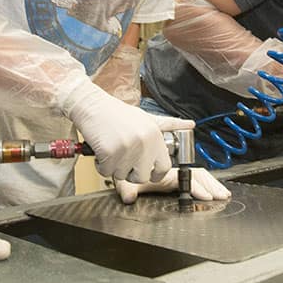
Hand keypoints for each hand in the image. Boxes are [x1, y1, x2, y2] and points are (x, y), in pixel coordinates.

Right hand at [67, 88, 194, 182]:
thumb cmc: (117, 114)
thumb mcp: (147, 118)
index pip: (165, 168)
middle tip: (123, 160)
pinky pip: (106, 172)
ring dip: (114, 167)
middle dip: (131, 173)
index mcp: (155, 135)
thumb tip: (191, 125)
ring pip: (122, 176)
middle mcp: (144, 142)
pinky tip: (101, 150)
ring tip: (111, 149)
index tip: (148, 174)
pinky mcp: (109, 152)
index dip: (155, 175)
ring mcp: (126, 148)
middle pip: (142, 177)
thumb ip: (169, 125)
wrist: (91, 105)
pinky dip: (100, 165)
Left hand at [113, 167, 231, 203]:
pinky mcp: (173, 178)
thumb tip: (129, 198)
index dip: (198, 187)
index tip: (207, 196)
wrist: (121, 153)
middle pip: (198, 175)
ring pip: (198, 175)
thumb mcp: (124, 179)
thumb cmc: (125, 164)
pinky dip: (205, 183)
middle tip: (223, 195)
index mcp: (166, 170)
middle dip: (212, 185)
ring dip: (212, 183)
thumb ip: (126, 188)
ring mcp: (174, 174)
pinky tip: (212, 190)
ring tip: (223, 193)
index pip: (187, 178)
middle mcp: (173, 170)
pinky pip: (193, 177)